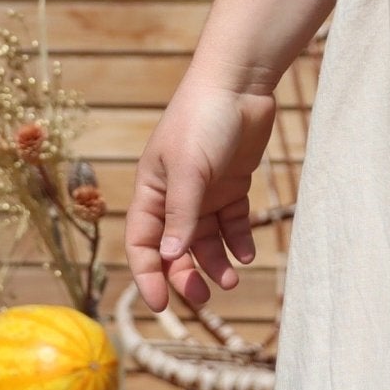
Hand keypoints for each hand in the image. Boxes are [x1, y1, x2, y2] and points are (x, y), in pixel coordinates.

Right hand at [126, 72, 277, 313]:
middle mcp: (174, 195)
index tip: (160, 305)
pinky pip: (233, 223)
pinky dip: (238, 240)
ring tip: (232, 278)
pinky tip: (247, 253)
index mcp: (152, 189)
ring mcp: (204, 190)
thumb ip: (181, 214)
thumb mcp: (189, 169)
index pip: (142, 243)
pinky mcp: (232, 184)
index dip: (148, 274)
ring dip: (215, 262)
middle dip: (186, 275)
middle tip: (204, 297)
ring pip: (205, 240)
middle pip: (174, 248)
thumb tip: (170, 256)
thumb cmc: (203, 120)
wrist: (240, 84)